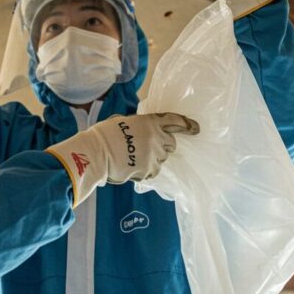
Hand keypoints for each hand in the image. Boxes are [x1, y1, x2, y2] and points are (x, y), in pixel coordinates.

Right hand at [46, 113, 199, 206]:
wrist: (96, 153)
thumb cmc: (105, 134)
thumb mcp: (123, 121)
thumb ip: (139, 126)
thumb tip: (142, 133)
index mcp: (151, 122)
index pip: (175, 121)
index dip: (187, 125)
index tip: (196, 129)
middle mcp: (157, 138)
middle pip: (171, 144)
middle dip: (163, 146)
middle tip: (147, 148)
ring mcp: (154, 156)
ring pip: (161, 159)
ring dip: (152, 159)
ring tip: (133, 158)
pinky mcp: (148, 170)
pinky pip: (152, 171)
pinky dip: (145, 171)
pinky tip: (131, 168)